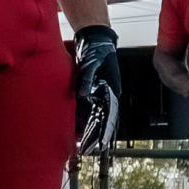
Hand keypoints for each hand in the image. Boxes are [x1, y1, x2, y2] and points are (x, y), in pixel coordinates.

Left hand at [70, 26, 120, 150]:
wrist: (95, 39)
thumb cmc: (97, 50)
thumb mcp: (92, 63)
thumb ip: (87, 79)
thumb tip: (82, 94)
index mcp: (112, 90)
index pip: (108, 115)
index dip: (104, 131)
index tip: (101, 144)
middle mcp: (106, 94)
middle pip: (101, 119)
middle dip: (95, 135)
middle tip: (88, 149)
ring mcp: (98, 93)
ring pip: (94, 116)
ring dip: (88, 130)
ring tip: (81, 145)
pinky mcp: (89, 90)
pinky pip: (86, 108)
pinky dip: (82, 119)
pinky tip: (76, 129)